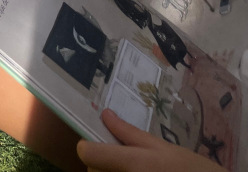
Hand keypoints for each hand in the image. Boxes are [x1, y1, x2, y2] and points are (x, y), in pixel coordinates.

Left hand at [76, 109, 225, 171]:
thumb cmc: (191, 170)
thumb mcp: (163, 147)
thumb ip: (129, 133)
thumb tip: (105, 114)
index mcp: (134, 163)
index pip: (88, 154)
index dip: (88, 146)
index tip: (94, 142)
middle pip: (93, 169)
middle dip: (102, 161)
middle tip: (122, 156)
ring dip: (109, 171)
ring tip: (136, 168)